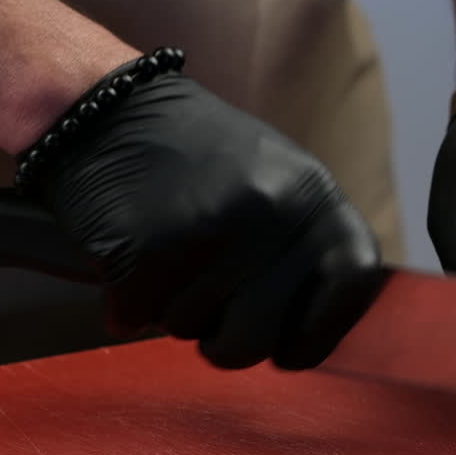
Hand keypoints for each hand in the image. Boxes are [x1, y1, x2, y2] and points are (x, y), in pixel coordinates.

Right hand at [3, 65, 383, 370]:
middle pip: (260, 339)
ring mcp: (212, 229)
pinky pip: (138, 316)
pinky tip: (124, 255)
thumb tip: (316, 334)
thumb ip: (303, 248)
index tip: (290, 345)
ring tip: (161, 252)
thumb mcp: (274, 182)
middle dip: (223, 340)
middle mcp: (273, 210)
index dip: (322, 330)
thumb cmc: (193, 160)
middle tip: (201, 301)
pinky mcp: (147, 247)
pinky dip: (124, 302)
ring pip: (191, 330)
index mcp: (313, 194)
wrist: (101, 109)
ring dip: (169, 309)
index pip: (354, 282)